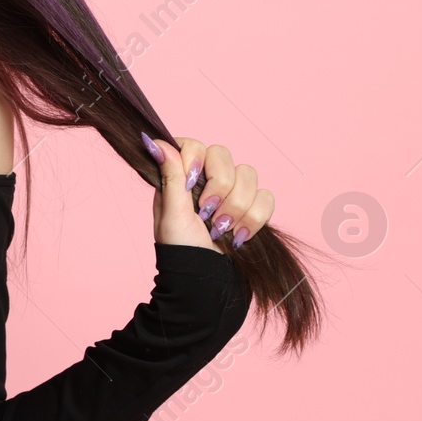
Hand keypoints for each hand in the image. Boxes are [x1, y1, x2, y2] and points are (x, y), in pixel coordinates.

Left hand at [142, 132, 273, 252]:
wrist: (207, 279)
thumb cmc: (182, 249)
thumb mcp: (171, 214)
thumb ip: (170, 177)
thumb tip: (155, 142)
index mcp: (181, 177)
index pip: (194, 144)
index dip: (196, 158)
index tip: (192, 181)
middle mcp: (207, 179)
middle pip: (223, 155)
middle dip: (219, 186)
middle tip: (207, 212)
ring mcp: (232, 192)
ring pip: (249, 174)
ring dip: (236, 206)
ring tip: (221, 229)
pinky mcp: (252, 207)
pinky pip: (266, 197)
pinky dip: (254, 218)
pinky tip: (239, 235)